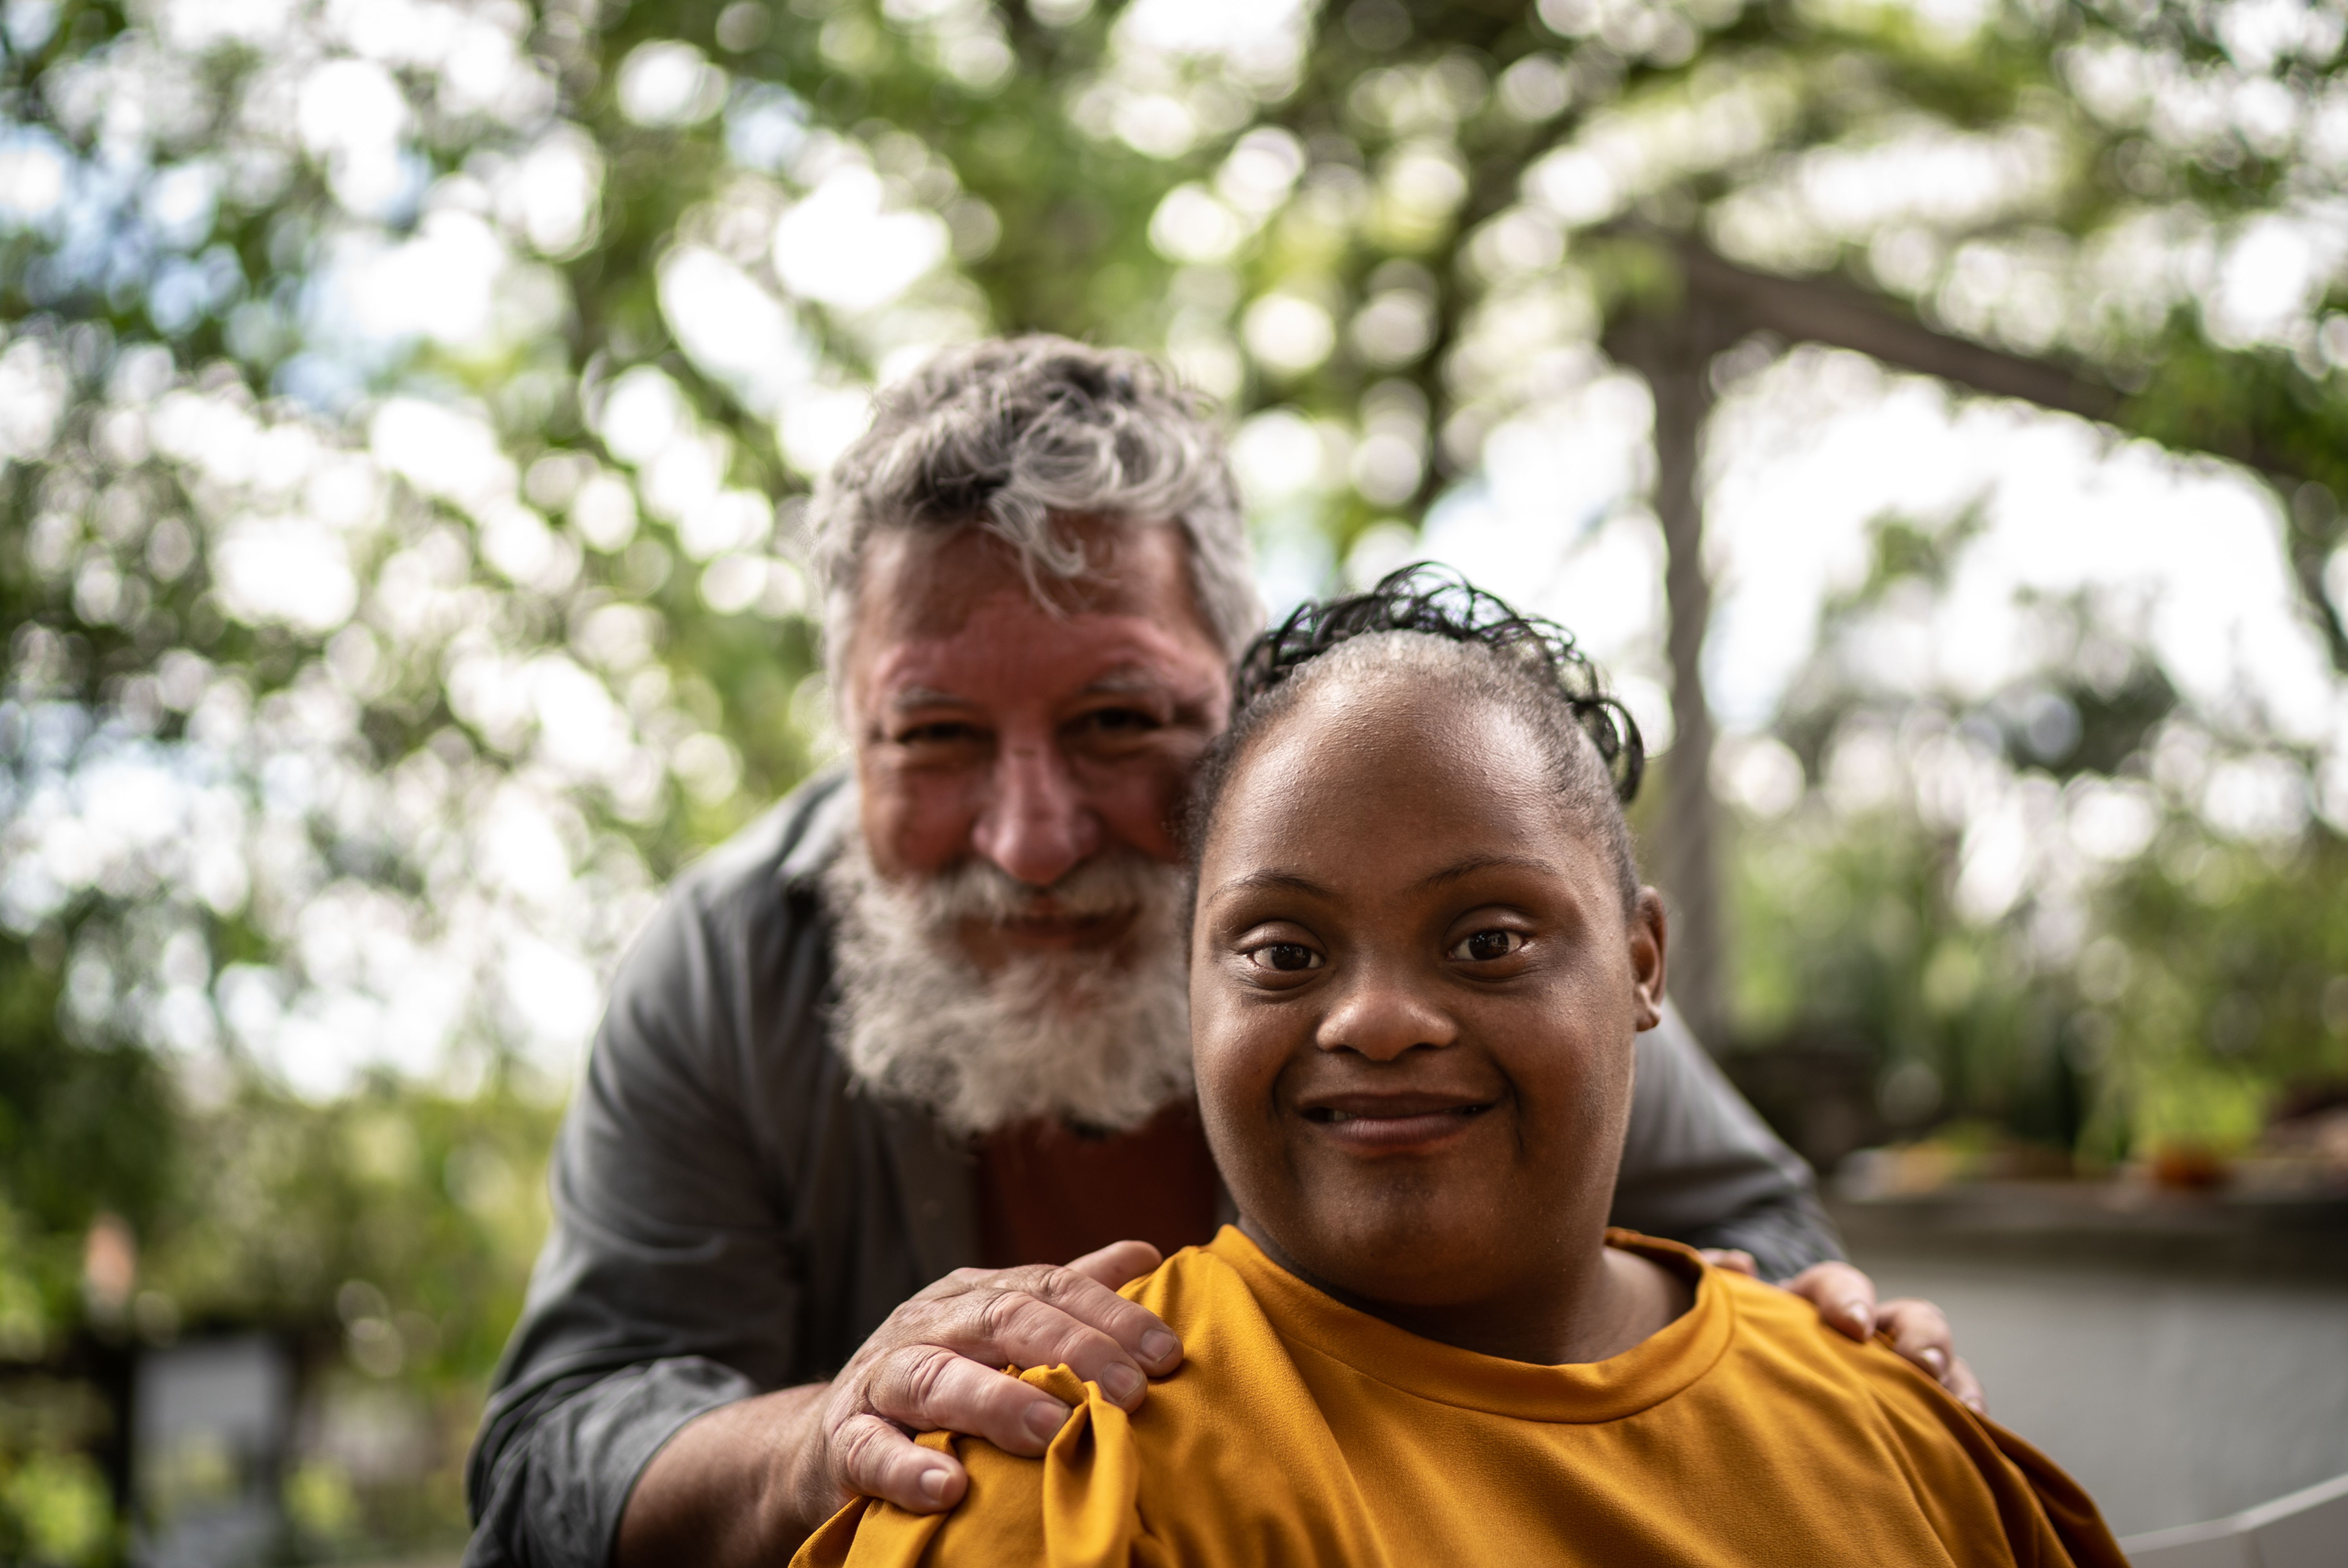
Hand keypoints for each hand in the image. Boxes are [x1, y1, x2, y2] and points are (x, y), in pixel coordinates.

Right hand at [794, 1239, 1182, 1523]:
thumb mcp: (998, 1331)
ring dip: (996, 1401)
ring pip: (936, 1376)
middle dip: (1071, 1350)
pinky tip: (948, 1486)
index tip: (1168, 1353)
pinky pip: (871, 1449)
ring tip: (1051, 1427)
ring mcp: (882, 1379)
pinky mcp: (844, 1439)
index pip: (1049, 1287)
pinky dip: (908, 1467)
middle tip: (1129, 1392)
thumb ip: (1066, 1297)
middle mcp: (928, 1324)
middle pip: (1001, 1319)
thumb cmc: (940, 1381)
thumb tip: (1146, 1254)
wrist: (827, 1439)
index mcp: (972, 1295)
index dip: (1110, 1314)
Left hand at [1701, 1251, 1986, 1413]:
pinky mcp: (1917, 1417)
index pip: (1839, 1284)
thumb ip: (1713, 1284)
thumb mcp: (1719, 1319)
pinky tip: (1979, 1448)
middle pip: (1910, 1319)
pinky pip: (1956, 1419)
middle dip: (1923, 1336)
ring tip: (1967, 1411)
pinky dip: (1974, 1428)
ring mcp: (1898, 1376)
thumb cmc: (1736, 1355)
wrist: (1748, 1408)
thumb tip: (1739, 1263)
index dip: (1848, 1297)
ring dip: (1959, 1381)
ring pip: (1945, 1368)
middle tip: (1921, 1366)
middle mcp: (1869, 1336)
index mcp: (1817, 1306)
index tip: (1848, 1326)